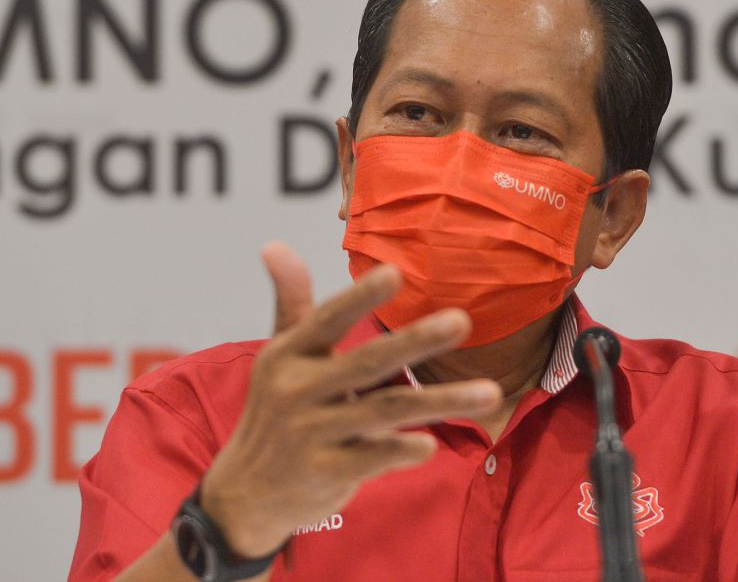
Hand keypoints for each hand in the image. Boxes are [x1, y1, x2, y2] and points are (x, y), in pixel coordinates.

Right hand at [199, 241, 502, 556]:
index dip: (361, 297)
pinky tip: (431, 445)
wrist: (246, 493)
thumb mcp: (279, 356)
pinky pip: (370, 458)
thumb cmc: (276, 411)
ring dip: (441, 401)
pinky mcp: (324, 473)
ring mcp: (309, 435)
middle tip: (462, 321)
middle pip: (367, 363)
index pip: (327, 320)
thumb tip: (273, 243)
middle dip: (416, 341)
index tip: (395, 272)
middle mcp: (296, 392)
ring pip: (385, 410)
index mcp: (288, 356)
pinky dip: (399, 451)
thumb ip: (291, 302)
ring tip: (491, 392)